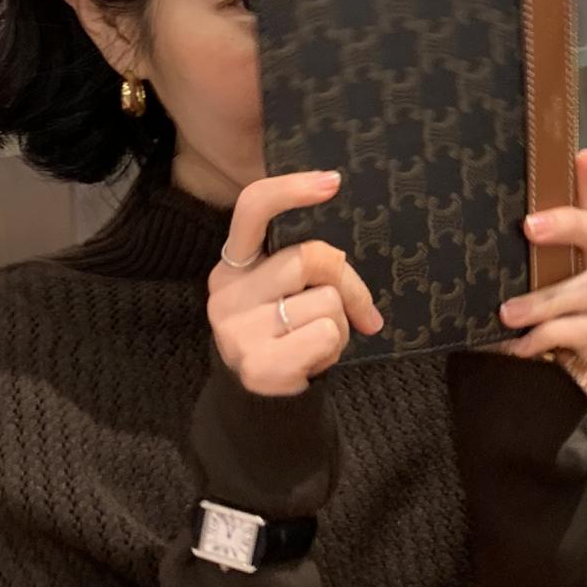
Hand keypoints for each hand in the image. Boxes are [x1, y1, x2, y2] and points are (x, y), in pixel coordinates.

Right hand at [208, 172, 381, 396]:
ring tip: (318, 341)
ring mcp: (237, 330)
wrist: (259, 404)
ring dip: (340, 323)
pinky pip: (326, 334)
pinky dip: (335, 348)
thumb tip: (346, 270)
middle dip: (348, 283)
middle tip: (360, 311)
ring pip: (326, 301)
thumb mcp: (282, 295)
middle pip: (311, 258)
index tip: (332, 182)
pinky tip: (313, 360)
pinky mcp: (257, 364)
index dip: (290, 189)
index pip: (252, 209)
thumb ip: (305, 269)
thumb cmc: (282, 337)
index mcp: (232, 266)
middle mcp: (226, 293)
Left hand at [499, 147, 586, 375]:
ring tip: (508, 313)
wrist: (521, 391)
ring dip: (545, 299)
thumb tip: (458, 206)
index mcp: (567, 252)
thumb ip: (490, 251)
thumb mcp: (495, 285)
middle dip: (570, 224)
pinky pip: (583, 332)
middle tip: (530, 227)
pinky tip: (520, 346)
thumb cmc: (510, 327)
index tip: (582, 155)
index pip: (584, 206)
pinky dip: (549, 336)